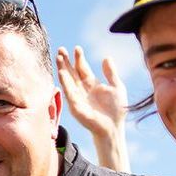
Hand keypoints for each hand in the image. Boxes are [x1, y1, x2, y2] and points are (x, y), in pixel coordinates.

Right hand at [55, 47, 130, 171]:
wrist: (113, 127)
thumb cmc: (116, 110)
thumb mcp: (117, 87)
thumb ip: (111, 73)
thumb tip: (106, 57)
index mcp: (92, 84)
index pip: (82, 68)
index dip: (79, 58)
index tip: (77, 48)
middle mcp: (82, 90)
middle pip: (72, 72)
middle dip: (66, 61)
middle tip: (61, 49)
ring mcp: (77, 97)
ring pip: (68, 80)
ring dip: (62, 69)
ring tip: (59, 57)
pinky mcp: (75, 106)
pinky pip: (69, 92)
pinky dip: (65, 82)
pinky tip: (62, 73)